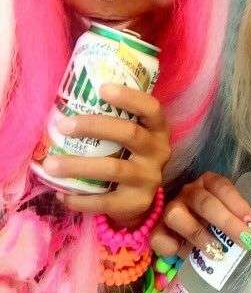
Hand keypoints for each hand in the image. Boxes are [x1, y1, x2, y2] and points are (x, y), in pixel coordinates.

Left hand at [42, 83, 169, 226]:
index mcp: (158, 130)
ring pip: (114, 169)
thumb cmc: (128, 156)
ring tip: (50, 164)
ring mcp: (149, 179)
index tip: (102, 88)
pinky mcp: (136, 203)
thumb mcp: (132, 135)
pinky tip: (61, 193)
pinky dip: (80, 198)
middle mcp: (158, 152)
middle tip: (63, 125)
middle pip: (130, 134)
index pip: (151, 108)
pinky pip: (105, 201)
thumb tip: (69, 101)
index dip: (129, 97)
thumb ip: (114, 120)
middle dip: (95, 126)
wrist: (140, 198)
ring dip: (78, 166)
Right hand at [151, 171, 250, 258]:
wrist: (178, 230)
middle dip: (227, 223)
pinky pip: (158, 236)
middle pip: (204, 202)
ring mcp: (168, 208)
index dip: (238, 206)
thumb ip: (235, 221)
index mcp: (207, 183)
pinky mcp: (154, 229)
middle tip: (245, 242)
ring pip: (176, 215)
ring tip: (216, 253)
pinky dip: (170, 246)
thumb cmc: (209, 221)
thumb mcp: (224, 217)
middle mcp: (187, 191)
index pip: (222, 187)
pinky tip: (183, 254)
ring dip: (198, 234)